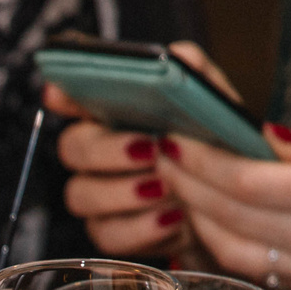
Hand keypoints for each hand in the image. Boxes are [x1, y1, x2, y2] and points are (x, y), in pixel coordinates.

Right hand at [45, 41, 234, 261]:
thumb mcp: (214, 106)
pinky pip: (107, 233)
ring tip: (166, 187)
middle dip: (107, 150)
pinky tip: (171, 218)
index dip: (63, 95)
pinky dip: (141, 228)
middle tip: (150, 149)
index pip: (74, 97)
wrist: (230, 207)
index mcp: (114, 115)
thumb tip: (179, 56)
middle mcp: (98, 153)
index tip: (60, 94)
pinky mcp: (111, 232)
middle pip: (71, 147)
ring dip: (124, 192)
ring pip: (80, 194)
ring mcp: (99, 194)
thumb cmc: (215, 151)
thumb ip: (196, 76)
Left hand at [156, 123, 290, 289]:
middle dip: (186, 182)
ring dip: (194, 215)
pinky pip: (249, 266)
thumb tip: (251, 130)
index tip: (175, 136)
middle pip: (228, 214)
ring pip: (229, 247)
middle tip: (160, 152)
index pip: (247, 180)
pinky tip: (205, 215)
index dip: (202, 159)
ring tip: (176, 181)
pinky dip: (218, 241)